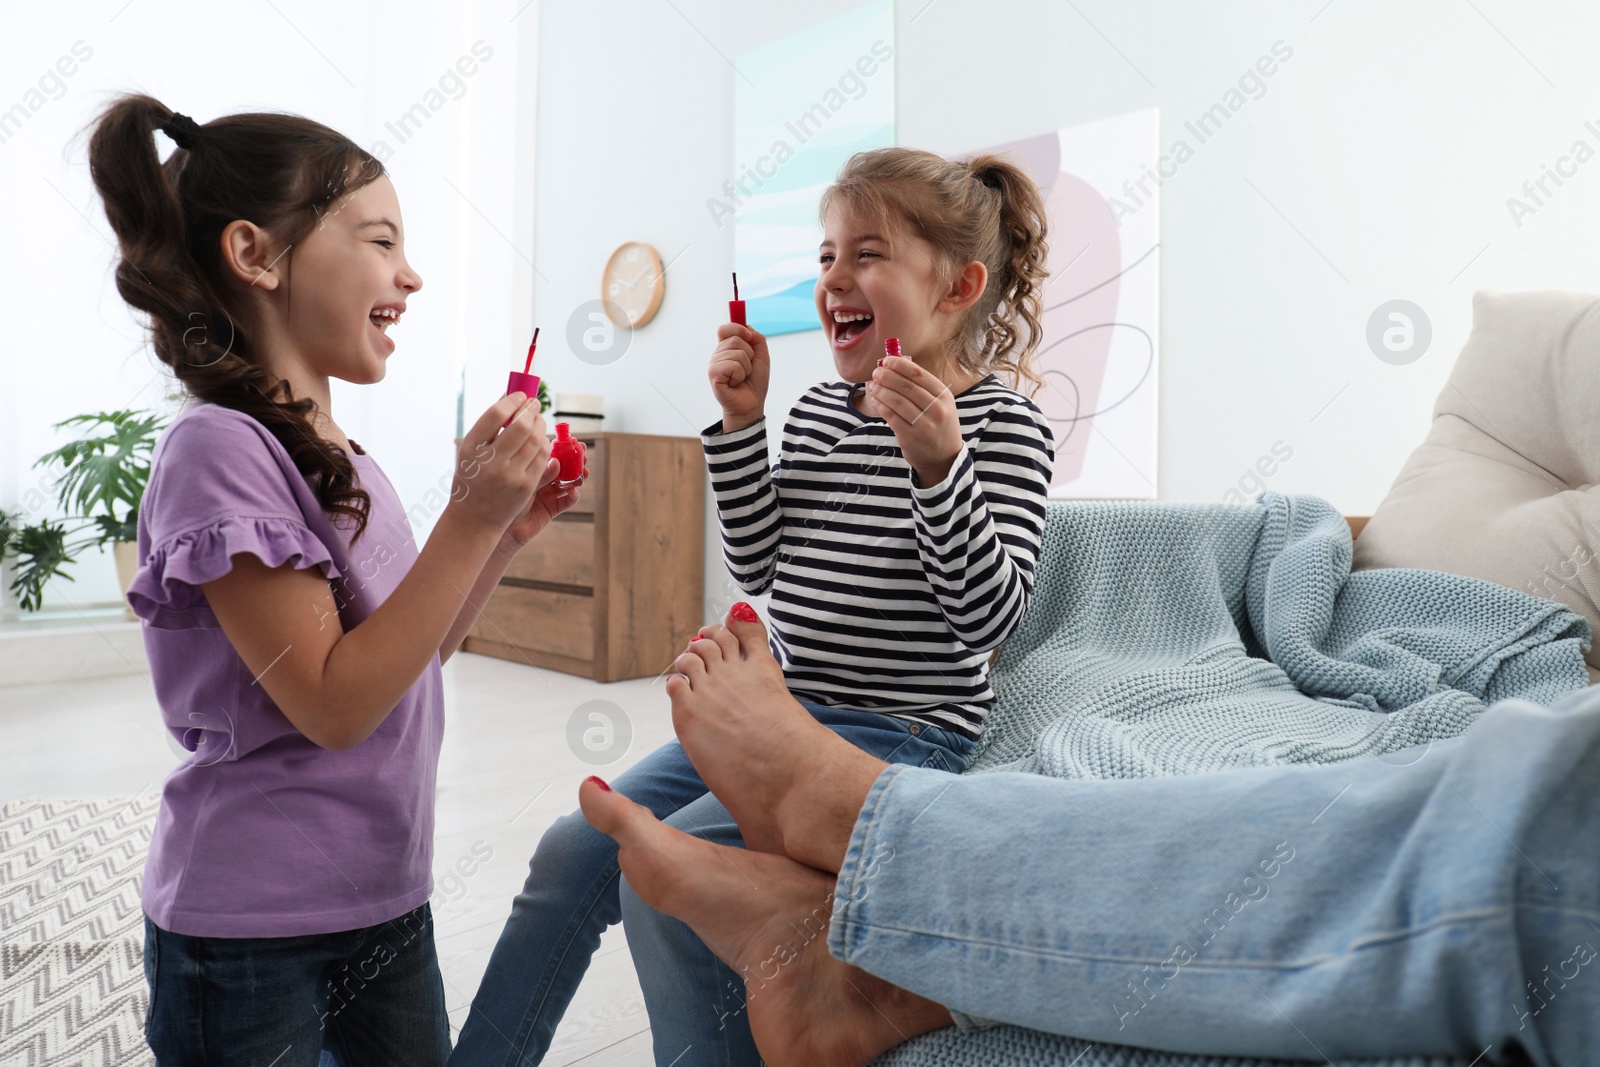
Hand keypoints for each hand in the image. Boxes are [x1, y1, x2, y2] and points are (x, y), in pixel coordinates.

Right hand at [448, 393, 551, 533]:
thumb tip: (510, 395)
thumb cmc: (473, 478)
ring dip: (540, 426)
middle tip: (534, 404)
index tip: (520, 395)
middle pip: (520, 425)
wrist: (474, 519)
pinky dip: (544, 444)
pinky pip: (542, 458)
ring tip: (538, 420)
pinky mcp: (525, 486)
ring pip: (535, 440)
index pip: (495, 415)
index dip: (512, 401)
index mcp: (471, 448)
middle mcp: (489, 461)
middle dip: (531, 410)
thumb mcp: (470, 452)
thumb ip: (488, 427)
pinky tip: (541, 440)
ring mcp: (509, 475)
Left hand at [497, 456, 587, 552]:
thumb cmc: (503, 501)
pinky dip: (573, 496)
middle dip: (575, 461)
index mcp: (532, 469)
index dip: (563, 449)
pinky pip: (567, 501)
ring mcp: (548, 494)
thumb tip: (556, 462)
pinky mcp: (552, 508)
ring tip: (583, 473)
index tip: (573, 443)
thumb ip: (541, 475)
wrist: (502, 528)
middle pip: (563, 468)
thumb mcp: (522, 483)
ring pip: (568, 482)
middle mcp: (542, 480)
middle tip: (583, 456)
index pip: (550, 455)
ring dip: (578, 477)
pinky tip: (574, 491)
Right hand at [709, 322, 769, 431]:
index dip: (738, 328)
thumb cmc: (754, 382)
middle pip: (734, 339)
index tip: (749, 338)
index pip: (725, 328)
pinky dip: (740, 375)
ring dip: (746, 367)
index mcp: (726, 348)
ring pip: (737, 353)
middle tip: (746, 369)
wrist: (752, 404)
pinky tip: (735, 383)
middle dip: (749, 354)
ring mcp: (714, 365)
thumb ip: (757, 339)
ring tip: (741, 378)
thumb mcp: (761, 356)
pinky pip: (733, 365)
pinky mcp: (714, 375)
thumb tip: (747, 329)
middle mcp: (717, 355)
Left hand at [865, 355, 961, 485]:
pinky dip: (880, 406)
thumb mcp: (940, 404)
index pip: (919, 375)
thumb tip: (895, 366)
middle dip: (887, 376)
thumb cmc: (938, 425)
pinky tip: (875, 400)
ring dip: (881, 390)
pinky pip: (891, 417)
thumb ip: (921, 387)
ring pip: (896, 401)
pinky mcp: (910, 437)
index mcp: (944, 396)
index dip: (900, 365)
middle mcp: (936, 410)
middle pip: (906, 386)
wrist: (944, 458)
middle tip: (876, 372)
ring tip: (873, 385)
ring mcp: (924, 425)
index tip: (887, 360)